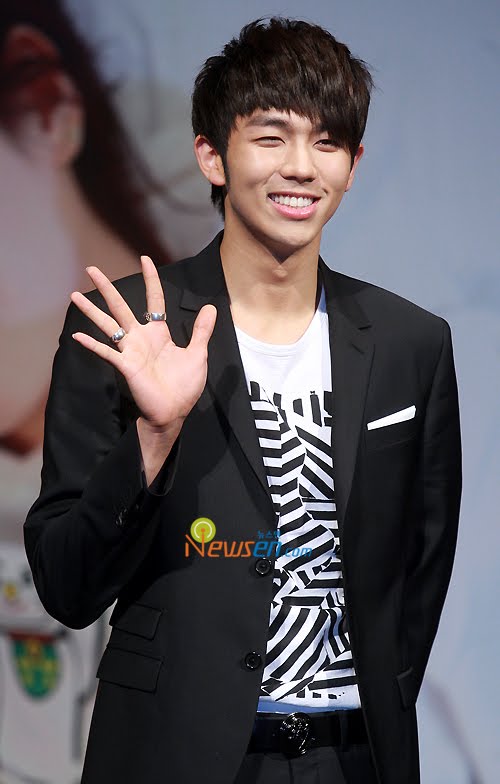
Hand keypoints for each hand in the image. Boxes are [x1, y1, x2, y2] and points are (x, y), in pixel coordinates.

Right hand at [70, 256, 216, 431]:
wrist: (174, 412)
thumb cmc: (184, 386)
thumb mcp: (198, 354)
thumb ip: (201, 331)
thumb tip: (210, 307)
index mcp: (159, 333)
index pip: (154, 300)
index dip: (151, 279)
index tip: (145, 259)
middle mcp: (141, 338)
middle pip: (121, 306)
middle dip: (107, 288)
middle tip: (91, 269)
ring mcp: (130, 351)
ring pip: (108, 324)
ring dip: (91, 311)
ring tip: (74, 294)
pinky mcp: (126, 366)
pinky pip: (106, 352)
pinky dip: (92, 344)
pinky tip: (78, 336)